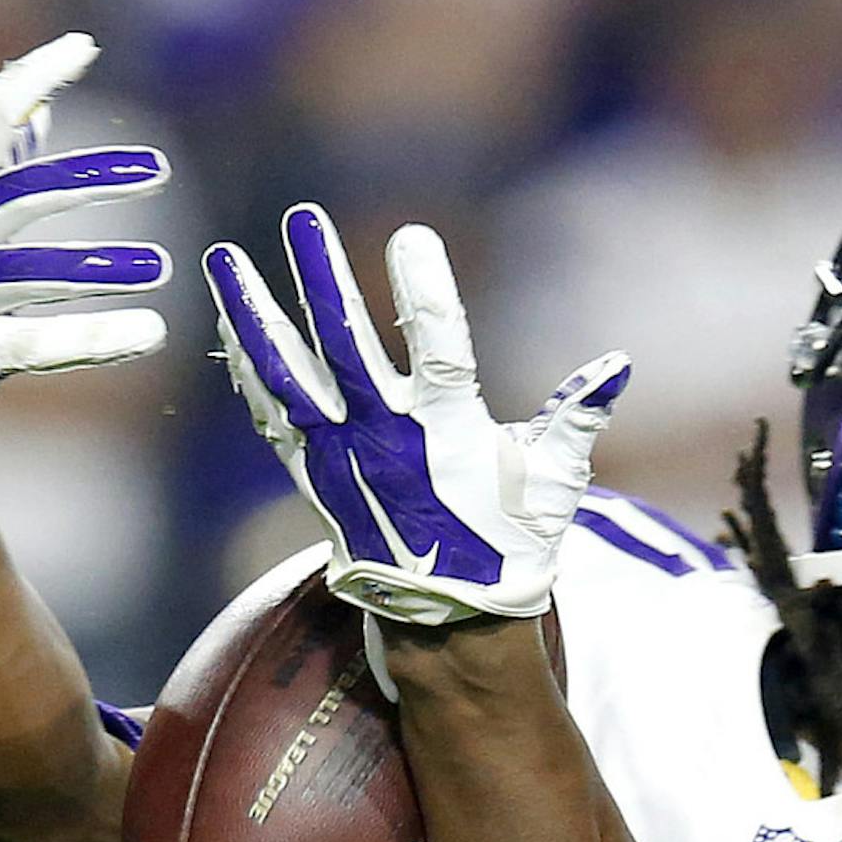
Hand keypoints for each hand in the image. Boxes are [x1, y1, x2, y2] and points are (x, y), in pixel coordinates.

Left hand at [203, 205, 627, 622]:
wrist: (451, 623)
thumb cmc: (511, 542)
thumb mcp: (554, 483)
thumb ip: (576, 419)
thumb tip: (617, 366)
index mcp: (449, 436)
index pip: (439, 351)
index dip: (426, 295)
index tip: (410, 236)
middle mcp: (385, 444)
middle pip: (346, 349)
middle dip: (323, 281)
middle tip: (302, 218)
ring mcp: (340, 461)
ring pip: (287, 379)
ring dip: (254, 315)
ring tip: (224, 259)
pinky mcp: (313, 477)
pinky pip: (271, 415)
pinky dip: (248, 368)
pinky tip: (230, 319)